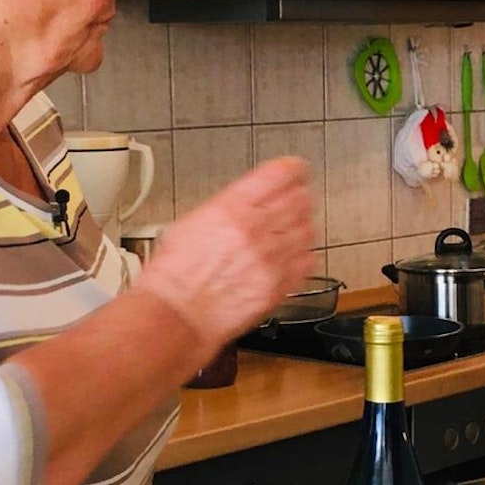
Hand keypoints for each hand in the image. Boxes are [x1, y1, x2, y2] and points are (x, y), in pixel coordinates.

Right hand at [135, 158, 318, 347]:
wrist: (178, 315)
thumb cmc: (176, 274)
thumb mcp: (191, 222)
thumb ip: (226, 208)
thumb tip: (245, 202)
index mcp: (231, 207)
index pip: (280, 175)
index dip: (294, 169)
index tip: (297, 170)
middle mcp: (256, 230)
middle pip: (299, 200)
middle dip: (299, 196)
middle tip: (297, 198)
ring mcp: (271, 259)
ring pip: (308, 229)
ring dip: (303, 225)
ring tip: (294, 228)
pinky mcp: (280, 285)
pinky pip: (308, 262)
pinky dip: (305, 255)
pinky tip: (294, 255)